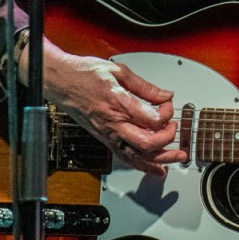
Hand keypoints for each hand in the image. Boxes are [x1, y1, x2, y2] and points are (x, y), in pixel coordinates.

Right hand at [23, 39, 188, 175]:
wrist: (61, 82)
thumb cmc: (84, 74)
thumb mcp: (119, 71)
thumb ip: (144, 86)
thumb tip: (165, 94)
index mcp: (118, 104)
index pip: (152, 119)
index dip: (166, 112)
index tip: (167, 103)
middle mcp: (113, 124)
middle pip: (147, 143)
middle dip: (167, 138)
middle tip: (174, 127)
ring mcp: (108, 134)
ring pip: (137, 156)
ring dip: (160, 159)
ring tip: (177, 158)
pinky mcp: (104, 139)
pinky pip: (126, 157)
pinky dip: (143, 165)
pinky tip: (156, 167)